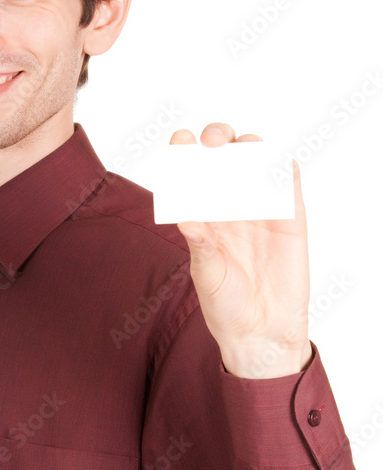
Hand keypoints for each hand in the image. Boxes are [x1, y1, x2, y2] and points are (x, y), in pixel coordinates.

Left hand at [172, 123, 311, 378]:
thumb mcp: (207, 276)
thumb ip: (201, 247)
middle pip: (224, 156)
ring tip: (241, 152)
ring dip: (250, 147)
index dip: (184, 151)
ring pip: (257, 160)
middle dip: (218, 139)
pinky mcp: (290, 217)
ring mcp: (260, 209)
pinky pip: (288, 181)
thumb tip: (186, 220)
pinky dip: (282, 166)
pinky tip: (273, 166)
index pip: (191, 173)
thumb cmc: (227, 306)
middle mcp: (229, 206)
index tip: (180, 141)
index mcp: (202, 215)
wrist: (262, 330)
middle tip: (213, 143)